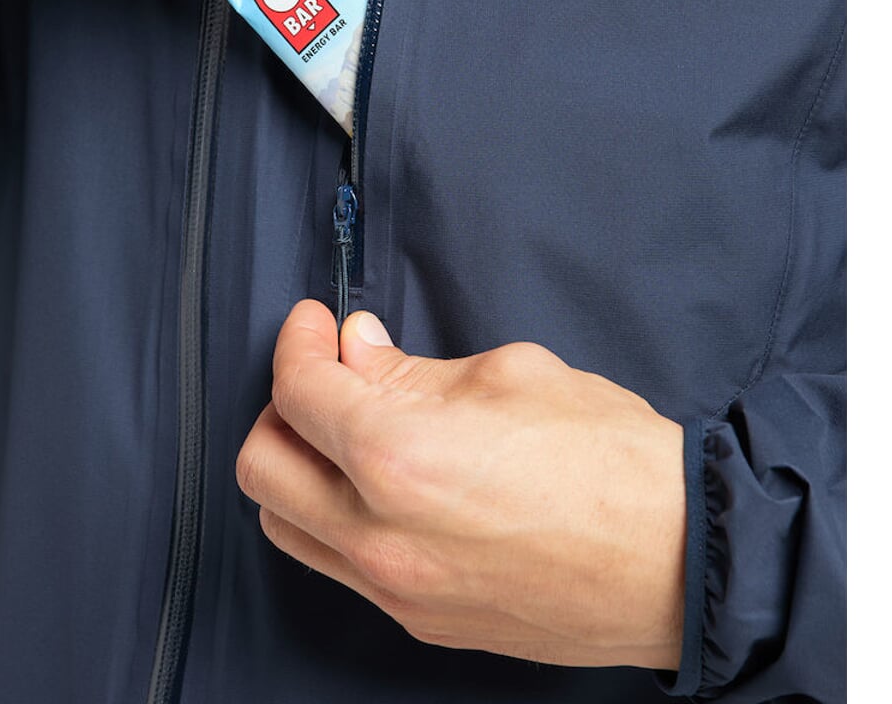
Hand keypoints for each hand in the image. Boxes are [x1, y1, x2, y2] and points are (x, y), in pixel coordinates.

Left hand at [236, 300, 685, 669]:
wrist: (685, 563)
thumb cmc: (612, 461)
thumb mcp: (509, 376)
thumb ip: (410, 368)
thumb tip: (358, 352)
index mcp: (396, 457)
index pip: (297, 390)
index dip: (298, 341)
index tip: (316, 325)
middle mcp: (380, 535)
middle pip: (261, 465)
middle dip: (280, 405)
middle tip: (323, 373)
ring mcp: (397, 589)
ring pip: (286, 526)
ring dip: (296, 466)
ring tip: (344, 429)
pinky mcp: (422, 621)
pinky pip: (338, 564)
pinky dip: (335, 515)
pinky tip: (380, 483)